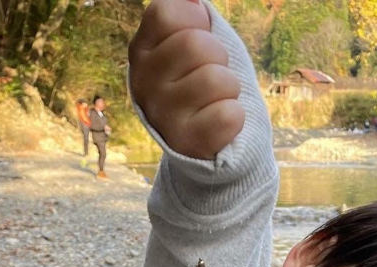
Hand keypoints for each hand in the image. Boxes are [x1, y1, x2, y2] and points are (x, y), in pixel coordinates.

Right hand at [128, 0, 244, 158]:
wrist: (203, 142)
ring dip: (230, 87)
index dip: (194, 19)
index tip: (199, 37)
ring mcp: (163, 116)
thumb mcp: (187, 42)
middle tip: (212, 74)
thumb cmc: (199, 81)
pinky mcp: (187, 143)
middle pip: (194, 44)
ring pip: (216, 79)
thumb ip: (185, 13)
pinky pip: (228, 115)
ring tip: (217, 99)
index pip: (164, 14)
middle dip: (218, 56)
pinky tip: (220, 121)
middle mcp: (144, 84)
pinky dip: (235, 116)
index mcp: (141, 52)